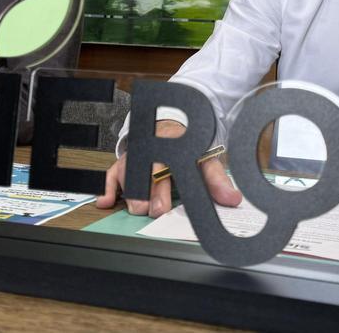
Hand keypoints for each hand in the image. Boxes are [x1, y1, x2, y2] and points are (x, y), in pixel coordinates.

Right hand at [96, 119, 241, 216]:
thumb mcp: (205, 159)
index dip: (161, 190)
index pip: (165, 168)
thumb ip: (217, 181)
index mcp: (171, 147)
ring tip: (136, 209)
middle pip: (143, 172)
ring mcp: (135, 155)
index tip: (162, 208)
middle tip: (149, 211)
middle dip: (145, 193)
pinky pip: (112, 173)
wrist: (171, 127)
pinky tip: (106, 202)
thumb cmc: (186, 146)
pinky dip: (108, 188)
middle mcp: (150, 150)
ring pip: (127, 172)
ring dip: (130, 192)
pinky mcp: (124, 162)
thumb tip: (232, 199)